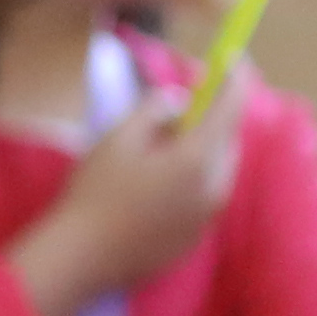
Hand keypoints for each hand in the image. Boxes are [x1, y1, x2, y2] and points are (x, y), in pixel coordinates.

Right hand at [3, 70, 245, 315]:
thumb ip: (155, 110)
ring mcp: (207, 216)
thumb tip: (180, 99)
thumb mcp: (118, 139)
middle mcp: (214, 186)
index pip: (232, 107)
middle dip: (214, 117)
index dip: (236, 77)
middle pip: (228, 139)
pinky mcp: (194, 237)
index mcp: (198, 158)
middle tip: (186, 104)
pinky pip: (205, 197)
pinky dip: (193, 180)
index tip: (232, 56)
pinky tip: (157, 187)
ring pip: (219, 169)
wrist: (80, 259)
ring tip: (166, 148)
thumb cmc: (94, 194)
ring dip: (203, 150)